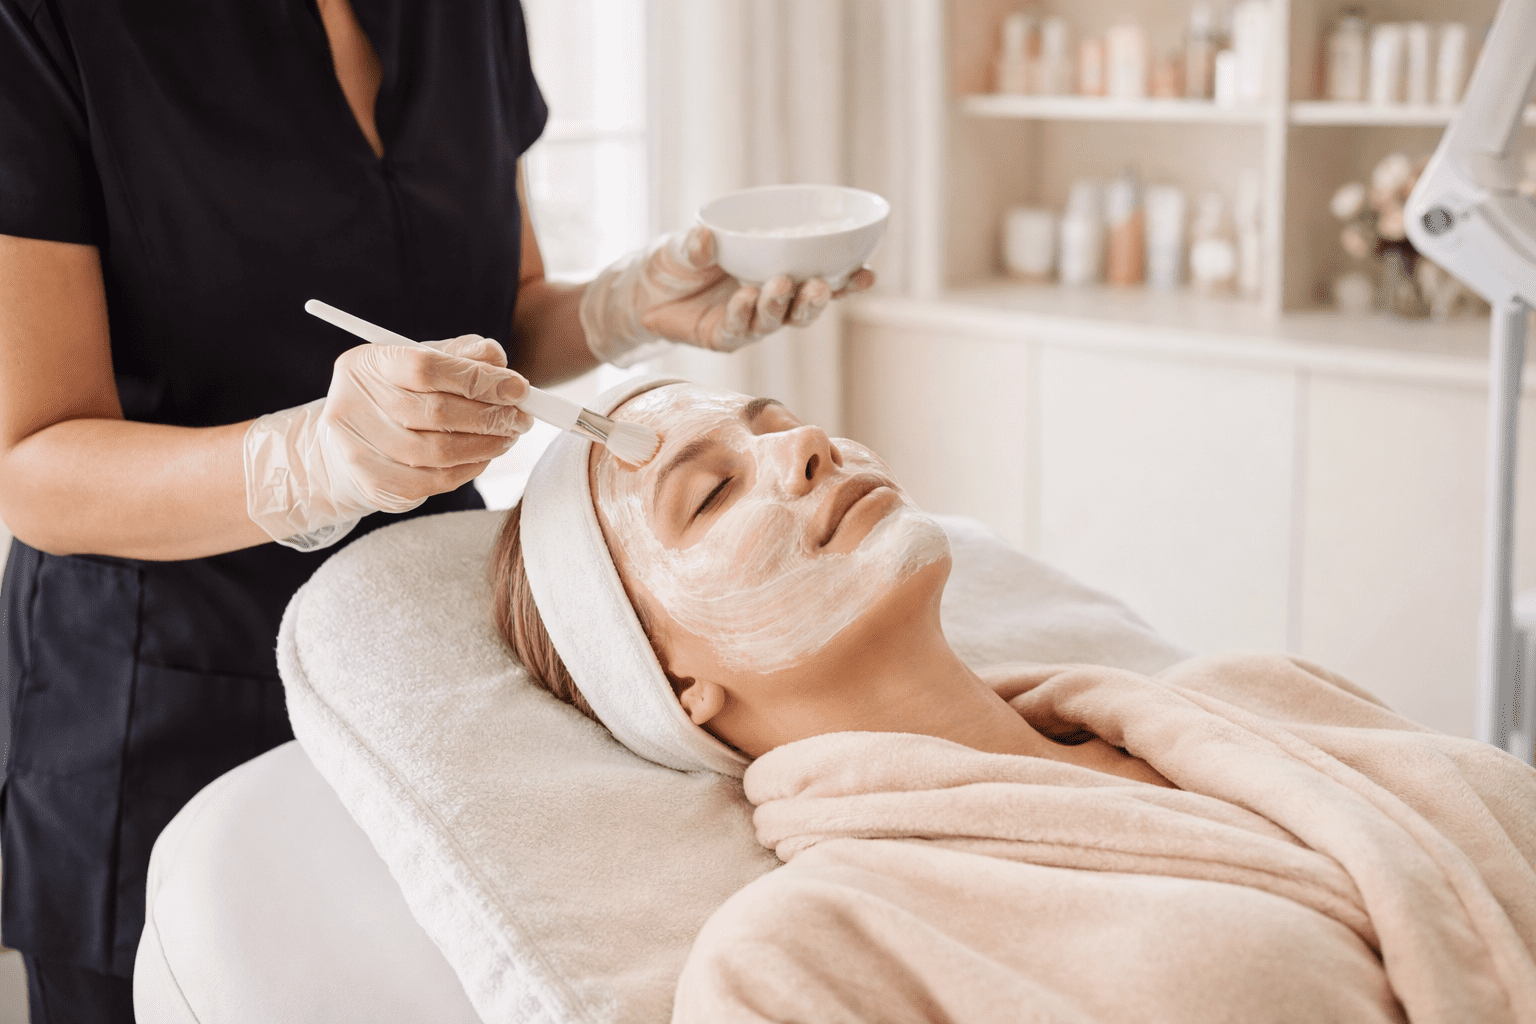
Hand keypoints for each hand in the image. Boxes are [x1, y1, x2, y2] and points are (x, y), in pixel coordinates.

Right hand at [244, 335, 531, 549]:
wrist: (356, 438)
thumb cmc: (401, 392)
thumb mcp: (426, 361)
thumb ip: (462, 356)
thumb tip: (499, 361)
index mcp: (367, 364)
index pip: (426, 367)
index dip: (478, 379)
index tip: (518, 387)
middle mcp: (353, 404)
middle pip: (435, 414)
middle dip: (491, 417)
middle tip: (522, 418)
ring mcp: (357, 448)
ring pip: (438, 453)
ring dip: (486, 446)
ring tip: (508, 437)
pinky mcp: (372, 483)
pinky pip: (434, 482)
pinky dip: (469, 469)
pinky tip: (484, 457)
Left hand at [580, 225, 875, 364]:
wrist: (640, 292)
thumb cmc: (675, 261)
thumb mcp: (685, 243)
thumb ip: (696, 242)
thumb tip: (706, 238)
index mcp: (776, 271)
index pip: (819, 277)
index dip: (845, 280)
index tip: (867, 273)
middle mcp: (769, 300)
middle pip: (805, 307)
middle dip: (818, 299)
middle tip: (819, 286)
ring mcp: (748, 322)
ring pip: (776, 321)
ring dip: (780, 305)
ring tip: (778, 286)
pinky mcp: (723, 339)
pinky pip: (739, 330)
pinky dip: (742, 314)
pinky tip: (743, 298)